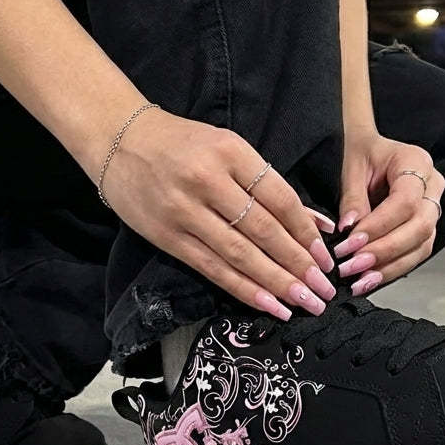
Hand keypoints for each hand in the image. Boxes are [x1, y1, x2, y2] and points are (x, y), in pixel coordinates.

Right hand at [90, 108, 337, 319]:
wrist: (119, 140)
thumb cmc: (181, 143)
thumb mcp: (228, 149)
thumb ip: (268, 185)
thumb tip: (315, 224)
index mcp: (231, 152)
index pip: (280, 198)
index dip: (305, 232)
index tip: (325, 258)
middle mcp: (209, 181)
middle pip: (264, 231)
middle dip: (299, 265)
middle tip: (324, 291)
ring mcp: (185, 211)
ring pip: (240, 255)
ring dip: (277, 283)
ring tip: (305, 302)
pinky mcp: (168, 236)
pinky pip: (212, 268)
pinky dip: (244, 289)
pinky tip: (268, 304)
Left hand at [333, 126, 444, 294]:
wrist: (369, 149)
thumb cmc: (361, 152)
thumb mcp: (351, 167)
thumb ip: (353, 198)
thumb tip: (349, 230)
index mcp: (416, 161)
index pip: (406, 201)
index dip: (379, 225)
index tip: (351, 240)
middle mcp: (432, 185)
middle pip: (419, 227)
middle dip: (384, 250)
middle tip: (352, 265)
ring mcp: (433, 208)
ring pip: (422, 245)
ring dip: (389, 267)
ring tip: (359, 280)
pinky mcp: (425, 227)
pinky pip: (416, 253)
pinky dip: (392, 269)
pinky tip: (368, 280)